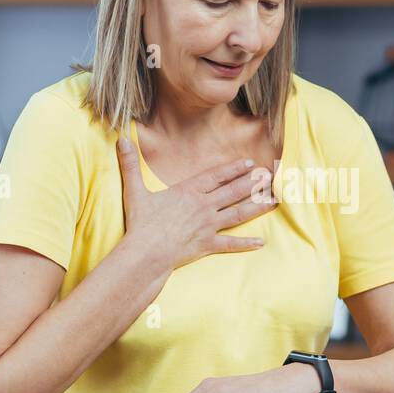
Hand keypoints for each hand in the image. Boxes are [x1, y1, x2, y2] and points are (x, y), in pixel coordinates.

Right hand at [117, 133, 277, 270]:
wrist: (145, 253)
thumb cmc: (140, 223)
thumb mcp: (134, 190)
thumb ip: (130, 165)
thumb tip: (120, 139)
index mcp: (188, 192)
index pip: (216, 177)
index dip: (233, 169)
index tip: (248, 164)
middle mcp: (203, 206)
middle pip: (233, 192)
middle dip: (252, 183)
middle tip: (268, 176)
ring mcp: (208, 226)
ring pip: (238, 214)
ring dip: (257, 206)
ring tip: (273, 201)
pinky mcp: (208, 245)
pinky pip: (231, 244)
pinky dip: (246, 243)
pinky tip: (261, 242)